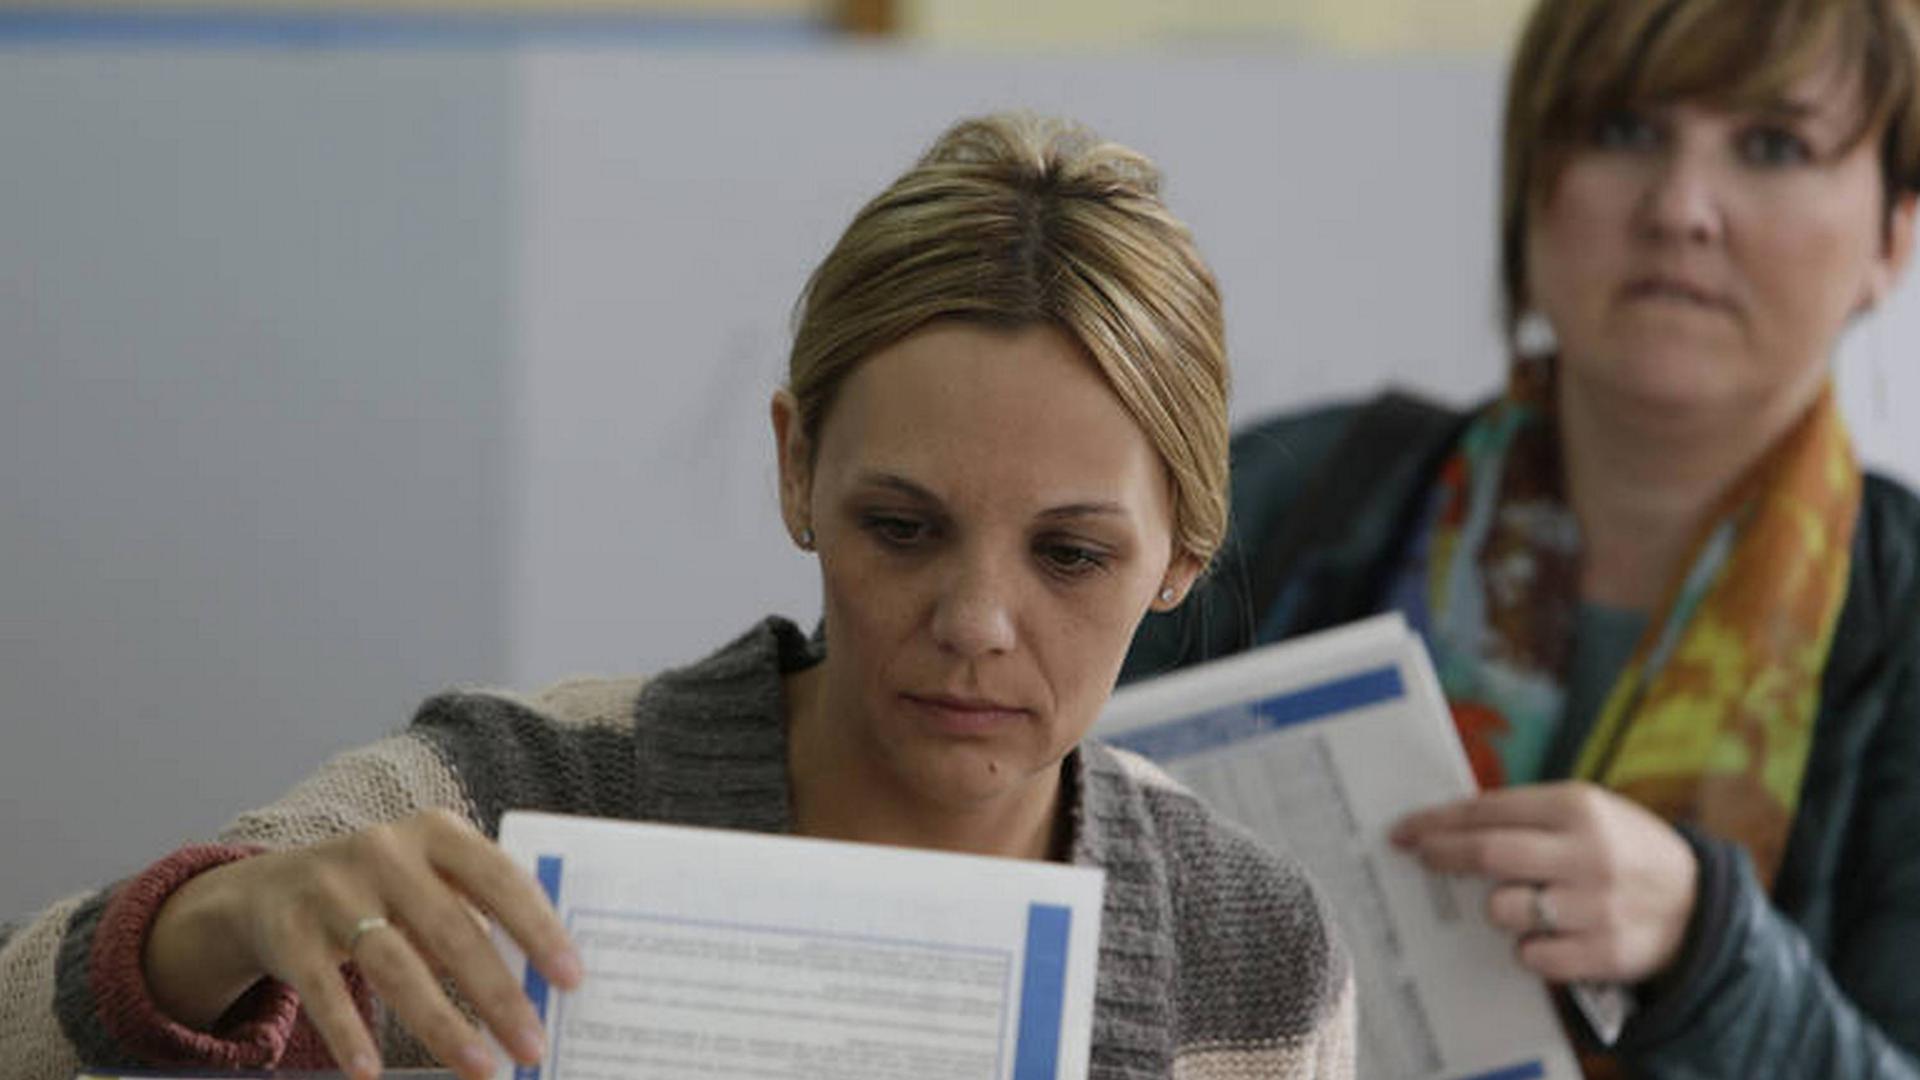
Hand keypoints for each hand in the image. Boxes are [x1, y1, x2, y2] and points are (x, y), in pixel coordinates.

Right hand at [144, 809, 582, 1079]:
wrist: (271, 888)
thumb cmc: (382, 891)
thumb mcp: (429, 881)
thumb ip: (476, 916)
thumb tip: (539, 987)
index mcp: (437, 833)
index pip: (500, 878)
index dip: (538, 928)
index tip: (571, 978)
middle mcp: (386, 852)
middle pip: (453, 930)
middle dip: (499, 994)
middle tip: (534, 1044)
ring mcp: (334, 891)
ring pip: (396, 965)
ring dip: (443, 1024)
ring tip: (482, 1068)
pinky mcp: (291, 933)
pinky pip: (324, 991)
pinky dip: (349, 1033)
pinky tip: (372, 1072)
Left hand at [1390, 781, 1697, 984]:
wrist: (1698, 904)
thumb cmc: (1620, 849)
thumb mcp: (1586, 812)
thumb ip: (1526, 815)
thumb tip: (1447, 823)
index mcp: (1578, 807)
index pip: (1488, 810)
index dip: (1438, 821)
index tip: (1403, 831)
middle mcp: (1587, 853)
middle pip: (1489, 855)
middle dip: (1444, 856)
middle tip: (1422, 859)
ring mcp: (1596, 906)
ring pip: (1505, 910)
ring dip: (1495, 909)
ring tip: (1513, 904)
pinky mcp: (1605, 953)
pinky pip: (1533, 956)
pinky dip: (1528, 948)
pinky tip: (1543, 936)